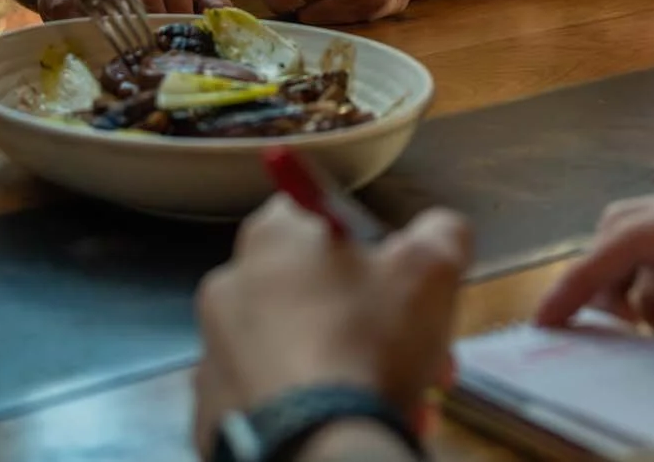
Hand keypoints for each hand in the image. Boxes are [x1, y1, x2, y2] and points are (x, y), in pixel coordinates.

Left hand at [193, 198, 469, 456]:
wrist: (314, 447)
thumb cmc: (368, 342)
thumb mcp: (432, 268)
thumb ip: (441, 232)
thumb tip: (441, 228)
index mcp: (272, 237)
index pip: (319, 215)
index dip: (372, 248)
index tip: (406, 285)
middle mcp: (229, 285)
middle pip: (314, 291)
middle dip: (371, 322)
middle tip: (417, 355)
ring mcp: (213, 353)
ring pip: (296, 349)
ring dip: (346, 367)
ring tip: (394, 402)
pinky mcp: (212, 410)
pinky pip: (271, 398)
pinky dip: (307, 407)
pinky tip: (346, 424)